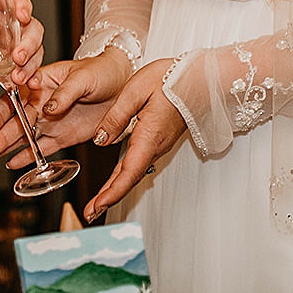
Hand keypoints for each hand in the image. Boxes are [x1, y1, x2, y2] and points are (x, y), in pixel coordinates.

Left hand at [0, 0, 44, 89]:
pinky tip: (30, 83)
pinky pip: (32, 68)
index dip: (22, 4)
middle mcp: (9, 26)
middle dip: (29, 42)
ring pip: (35, 48)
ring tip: (17, 77)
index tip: (21, 15)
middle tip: (18, 57)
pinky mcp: (16, 65)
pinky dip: (33, 76)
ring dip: (30, 63)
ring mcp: (15, 46)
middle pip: (32, 26)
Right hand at [0, 51, 131, 168]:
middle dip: (2, 135)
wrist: (123, 84)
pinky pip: (43, 147)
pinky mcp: (63, 135)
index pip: (16, 96)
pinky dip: (28, 156)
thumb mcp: (82, 77)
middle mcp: (43, 102)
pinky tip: (13, 163)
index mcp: (42, 81)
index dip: (2, 111)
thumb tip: (49, 108)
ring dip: (8, 147)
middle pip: (17, 119)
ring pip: (25, 136)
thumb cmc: (101, 71)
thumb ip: (65, 93)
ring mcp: (52, 120)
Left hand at [81, 58, 185, 221]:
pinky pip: (138, 162)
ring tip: (96, 202)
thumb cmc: (172, 79)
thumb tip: (100, 140)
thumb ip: (115, 116)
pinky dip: (123, 176)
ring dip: (115, 189)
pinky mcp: (158, 139)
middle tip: (90, 214)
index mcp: (149, 136)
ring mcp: (158, 144)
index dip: (111, 194)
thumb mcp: (135, 90)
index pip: (128, 173)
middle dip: (109, 198)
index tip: (96, 208)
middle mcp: (155, 146)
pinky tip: (113, 179)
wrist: (202, 78)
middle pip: (129, 179)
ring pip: (133, 172)